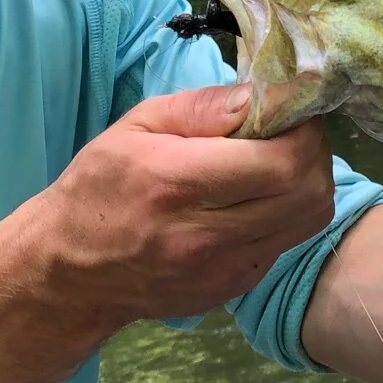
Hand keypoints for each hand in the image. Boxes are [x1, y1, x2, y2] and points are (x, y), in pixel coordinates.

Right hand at [0, 82, 335, 342]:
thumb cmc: (97, 188)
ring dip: (308, 181)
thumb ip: (201, 107)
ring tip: (278, 159)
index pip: (282, 160)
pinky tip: (256, 196)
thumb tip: (260, 95)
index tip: (290, 107)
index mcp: (178, 183)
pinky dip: (287, 211)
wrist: (69, 273)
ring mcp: (224, 270)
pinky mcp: (233, 287)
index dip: (303, 128)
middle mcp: (207, 234)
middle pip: (309, 192)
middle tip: (291, 130)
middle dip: (313, 151)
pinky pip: (287, 240)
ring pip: (309, 219)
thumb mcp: (134, 127)